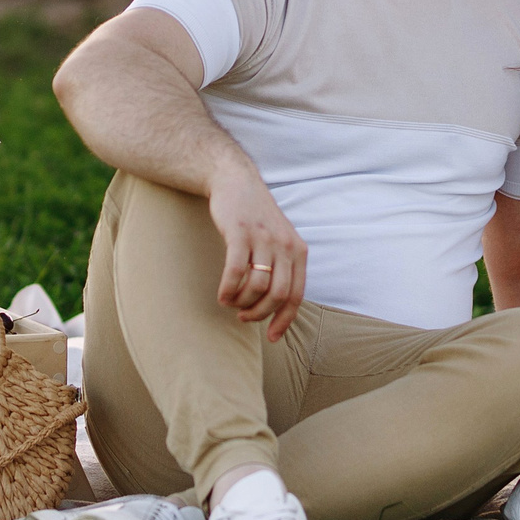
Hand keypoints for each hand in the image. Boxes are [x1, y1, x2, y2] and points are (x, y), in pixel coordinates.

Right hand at [206, 158, 308, 340]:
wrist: (237, 182)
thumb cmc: (257, 218)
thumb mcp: (280, 241)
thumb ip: (283, 268)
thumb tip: (279, 307)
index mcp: (298, 251)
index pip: (296, 295)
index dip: (284, 320)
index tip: (271, 338)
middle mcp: (284, 246)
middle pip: (277, 295)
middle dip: (260, 314)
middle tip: (244, 317)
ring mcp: (263, 238)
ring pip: (257, 286)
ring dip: (241, 303)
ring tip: (231, 303)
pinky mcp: (240, 233)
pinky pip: (236, 272)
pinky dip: (228, 290)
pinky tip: (222, 295)